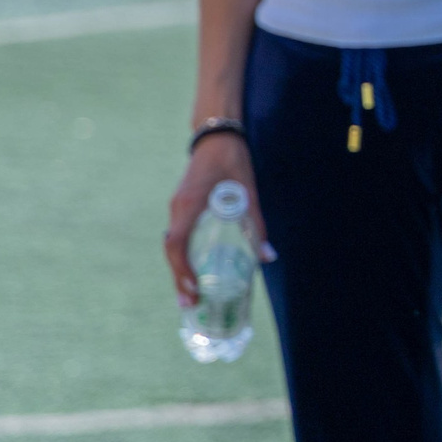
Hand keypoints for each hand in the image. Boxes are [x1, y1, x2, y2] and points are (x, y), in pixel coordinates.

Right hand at [164, 134, 271, 305]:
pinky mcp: (181, 207)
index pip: (177, 243)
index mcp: (189, 204)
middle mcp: (177, 208)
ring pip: (172, 244)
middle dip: (179, 278)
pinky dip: (182, 256)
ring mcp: (176, 208)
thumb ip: (256, 224)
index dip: (182, 269)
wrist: (215, 137)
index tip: (194, 288)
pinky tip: (191, 271)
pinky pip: (177, 236)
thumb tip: (269, 257)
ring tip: (189, 295)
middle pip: (171, 250)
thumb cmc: (233, 161)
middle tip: (189, 305)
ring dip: (179, 269)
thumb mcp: (248, 192)